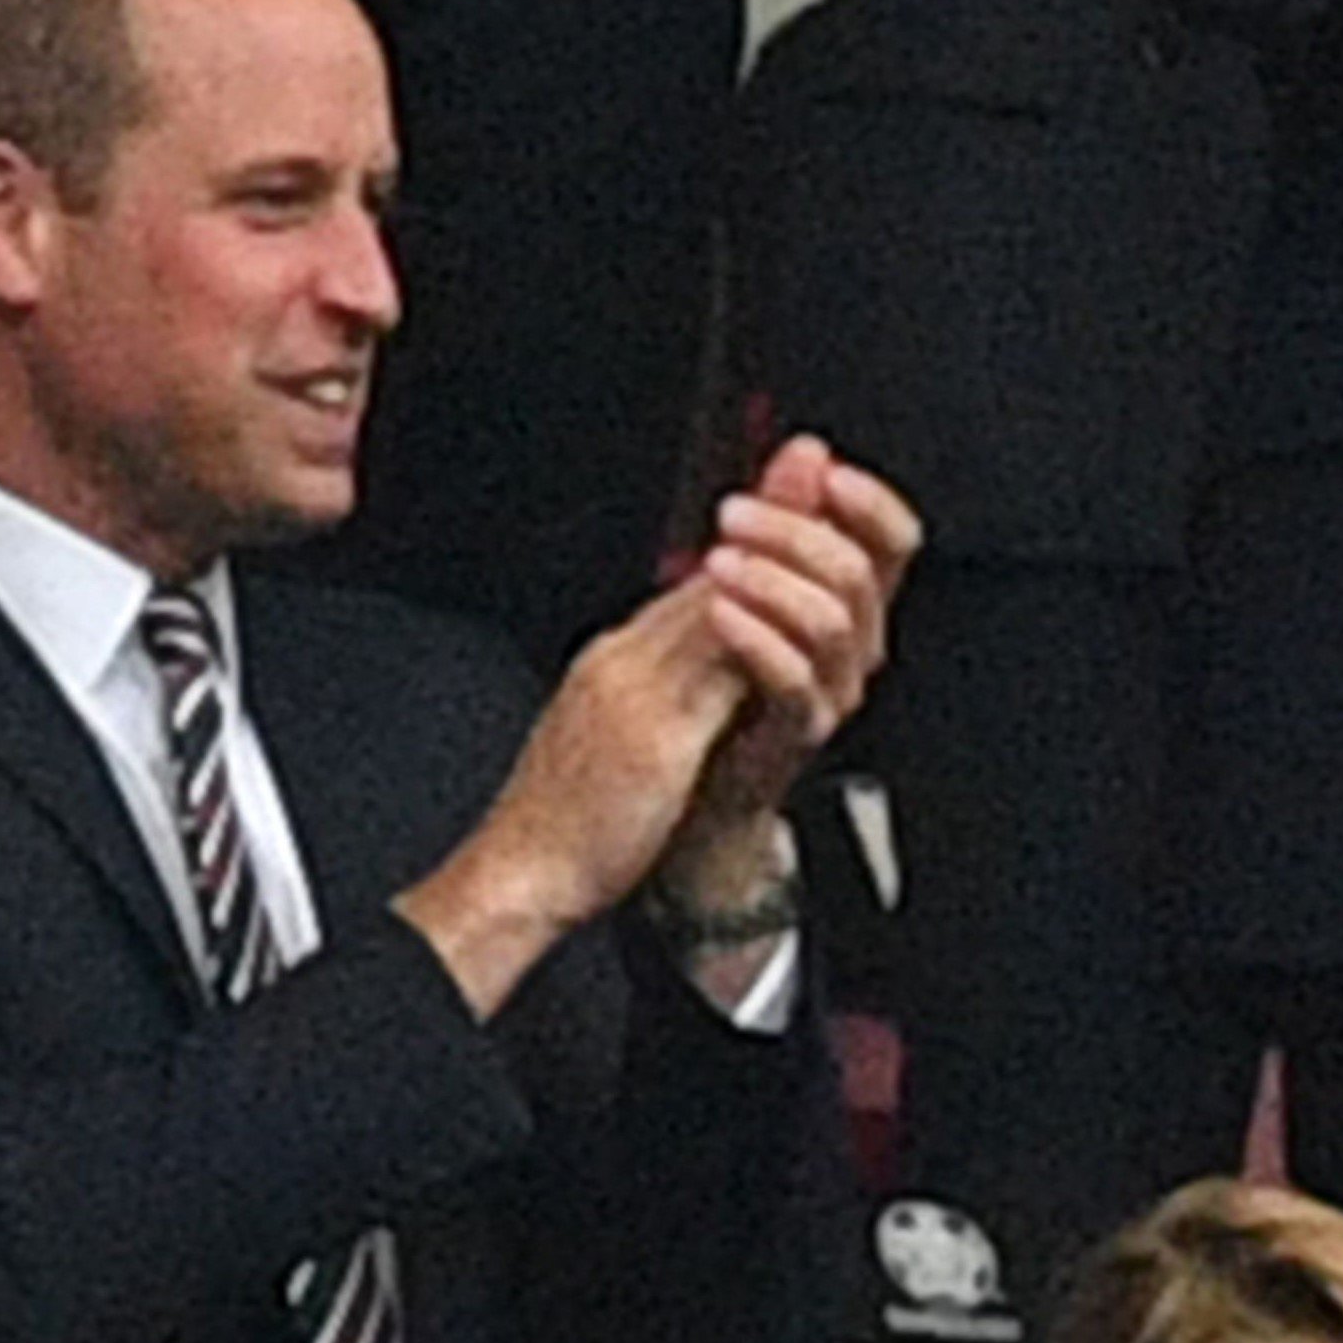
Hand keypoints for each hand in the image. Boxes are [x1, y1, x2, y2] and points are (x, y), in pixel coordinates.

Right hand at [399, 435, 920, 1012]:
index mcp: (614, 662)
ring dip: (775, 567)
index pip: (693, 583)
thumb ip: (669, 693)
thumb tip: (717, 662)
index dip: (748, 534)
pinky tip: (795, 628)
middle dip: (769, 520)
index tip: (786, 483)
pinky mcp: (650, 737)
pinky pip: (713, 676)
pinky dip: (756, 641)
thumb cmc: (566, 823)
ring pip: (715, 610)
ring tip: (825, 533)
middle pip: (708, 576)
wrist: (517, 875)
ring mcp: (633, 693)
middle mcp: (620, 661)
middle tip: (813, 467)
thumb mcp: (621, 739)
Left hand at [655, 434, 920, 916]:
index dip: (868, 502)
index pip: (893, 541)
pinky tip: (718, 612)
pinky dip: (757, 638)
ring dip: (773, 578)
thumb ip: (784, 515)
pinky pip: (795, 681)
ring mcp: (831, 690)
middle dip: (795, 531)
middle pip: (858, 571)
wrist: (690, 782)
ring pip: (833, 622)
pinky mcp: (797, 732)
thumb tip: (806, 448)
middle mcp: (853, 644)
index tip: (824, 473)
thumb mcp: (747, 578)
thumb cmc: (719, 680)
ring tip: (716, 561)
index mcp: (848, 600)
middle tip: (734, 514)